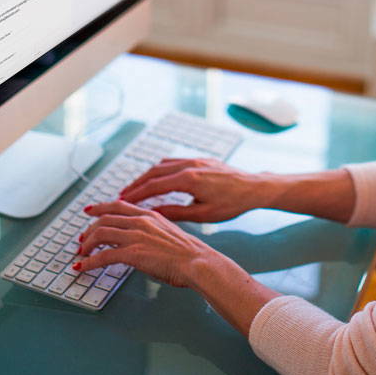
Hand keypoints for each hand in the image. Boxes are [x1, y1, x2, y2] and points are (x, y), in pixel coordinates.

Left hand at [74, 200, 222, 287]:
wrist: (198, 262)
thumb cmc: (189, 254)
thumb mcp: (169, 234)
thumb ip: (153, 233)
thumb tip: (142, 242)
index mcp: (150, 215)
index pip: (119, 205)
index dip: (100, 207)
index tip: (90, 211)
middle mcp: (141, 221)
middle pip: (104, 218)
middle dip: (89, 229)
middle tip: (82, 239)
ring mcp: (136, 236)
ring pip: (100, 233)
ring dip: (87, 245)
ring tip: (81, 254)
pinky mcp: (133, 253)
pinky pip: (103, 256)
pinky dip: (89, 262)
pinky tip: (83, 268)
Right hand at [117, 158, 267, 222]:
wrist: (254, 187)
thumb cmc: (233, 204)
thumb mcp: (203, 215)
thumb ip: (175, 213)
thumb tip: (153, 214)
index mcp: (189, 179)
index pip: (154, 185)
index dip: (135, 194)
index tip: (121, 201)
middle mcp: (189, 165)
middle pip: (154, 172)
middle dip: (136, 184)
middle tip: (121, 196)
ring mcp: (195, 160)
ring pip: (163, 164)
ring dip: (146, 176)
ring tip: (135, 188)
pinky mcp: (200, 159)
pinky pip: (174, 161)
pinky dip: (160, 169)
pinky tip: (156, 177)